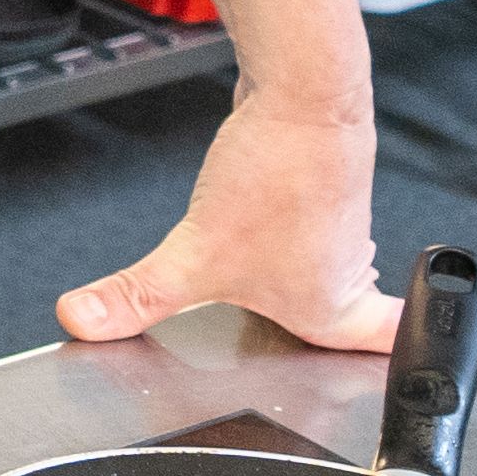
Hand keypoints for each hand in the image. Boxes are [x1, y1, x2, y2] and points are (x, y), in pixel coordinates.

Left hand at [58, 88, 397, 353]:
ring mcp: (335, 226)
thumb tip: (84, 322)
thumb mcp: (193, 253)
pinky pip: (302, 226)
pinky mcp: (318, 188)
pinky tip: (253, 227)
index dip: (392, 371)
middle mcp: (342, 271)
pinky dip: (281, 233)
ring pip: (328, 268)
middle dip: (330, 330)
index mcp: (330, 309)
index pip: (382, 353)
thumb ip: (137, 296)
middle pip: (354, 317)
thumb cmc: (282, 175)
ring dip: (301, 279)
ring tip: (264, 291)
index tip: (389, 382)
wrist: (303, 93)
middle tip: (300, 339)